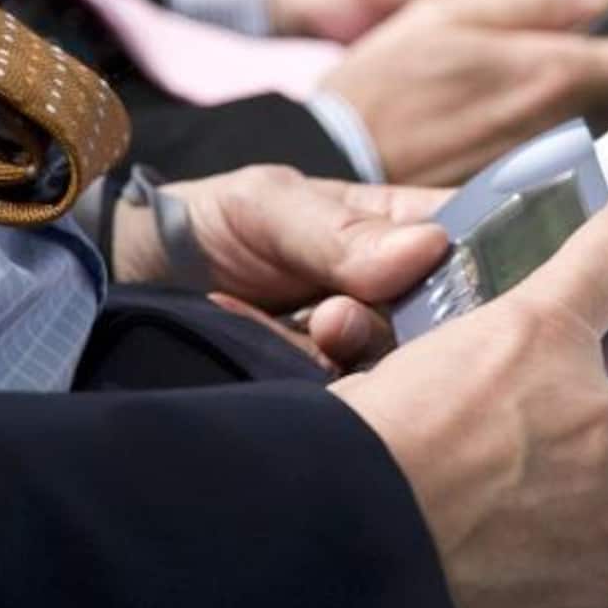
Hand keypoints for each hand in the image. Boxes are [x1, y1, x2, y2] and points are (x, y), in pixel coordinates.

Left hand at [113, 166, 448, 368]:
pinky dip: (310, 379)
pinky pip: (350, 401)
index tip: (429, 288)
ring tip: (311, 328)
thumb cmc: (212, 222)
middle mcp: (397, 297)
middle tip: (336, 316)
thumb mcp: (271, 206)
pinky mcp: (331, 392)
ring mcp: (366, 348)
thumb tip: (428, 249)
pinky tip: (271, 346)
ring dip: (353, 354)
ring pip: (402, 371)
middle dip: (397, 326)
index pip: (475, 252)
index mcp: (404, 232)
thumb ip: (341, 232)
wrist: (132, 281)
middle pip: (447, 326)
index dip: (471, 274)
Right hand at [320, 0, 607, 184]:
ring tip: (515, 105)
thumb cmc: (382, 83)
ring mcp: (543, 174)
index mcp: (552, 73)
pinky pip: (552, 172)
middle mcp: (559, 130)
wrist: (335, 159)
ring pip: (589, 136)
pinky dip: (540, 158)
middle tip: (568, 68)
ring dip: (571, 119)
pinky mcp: (516, 204)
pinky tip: (492, 141)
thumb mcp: (447, 9)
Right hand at [332, 193, 607, 607]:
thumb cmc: (362, 445)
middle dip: (556, 421)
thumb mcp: (394, 351)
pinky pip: (590, 559)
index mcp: (541, 335)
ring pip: (596, 483)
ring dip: (556, 493)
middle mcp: (593, 408)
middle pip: (597, 403)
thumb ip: (469, 328)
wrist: (352, 545)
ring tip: (479, 509)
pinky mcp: (601, 576)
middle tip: (485, 447)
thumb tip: (496, 300)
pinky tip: (495, 556)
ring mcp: (604, 499)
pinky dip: (553, 560)